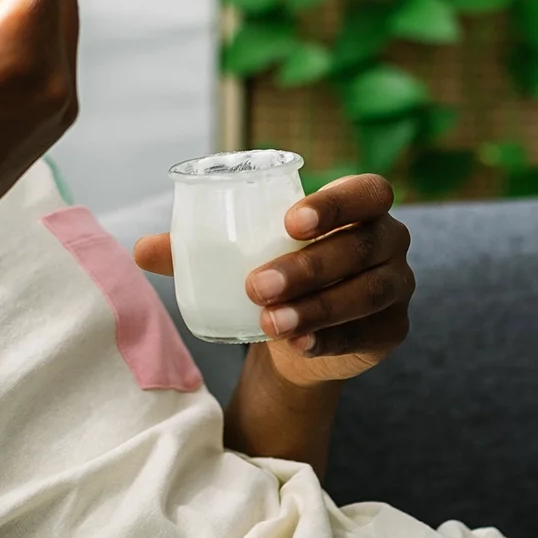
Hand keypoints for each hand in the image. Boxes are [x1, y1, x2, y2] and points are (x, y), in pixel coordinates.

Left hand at [133, 174, 412, 388]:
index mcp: (361, 207)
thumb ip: (194, 248)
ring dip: (318, 307)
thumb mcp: (240, 256)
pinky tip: (297, 345)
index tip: (289, 223)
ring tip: (270, 322)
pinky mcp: (393, 331)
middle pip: (362, 248)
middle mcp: (390, 242)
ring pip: (366, 294)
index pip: (367, 193)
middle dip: (310, 266)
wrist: (296, 337)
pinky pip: (365, 334)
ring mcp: (397, 288)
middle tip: (257, 285)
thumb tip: (139, 249)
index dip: (337, 204)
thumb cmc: (273, 272)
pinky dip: (329, 340)